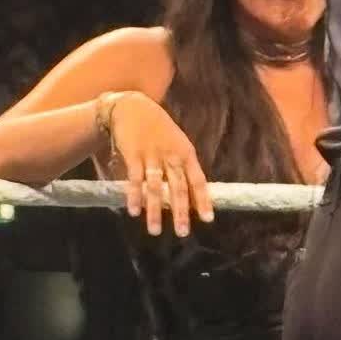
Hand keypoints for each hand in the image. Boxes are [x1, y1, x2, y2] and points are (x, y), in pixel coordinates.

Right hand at [103, 92, 214, 237]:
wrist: (133, 106)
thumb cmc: (160, 130)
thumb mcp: (179, 143)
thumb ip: (185, 167)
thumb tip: (196, 195)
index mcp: (186, 154)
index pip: (198, 180)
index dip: (203, 200)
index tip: (207, 219)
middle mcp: (171, 156)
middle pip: (177, 188)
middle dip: (180, 212)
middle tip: (182, 233)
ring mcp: (151, 155)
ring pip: (155, 187)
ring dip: (154, 210)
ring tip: (155, 231)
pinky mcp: (133, 155)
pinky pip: (134, 179)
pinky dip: (134, 196)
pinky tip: (134, 211)